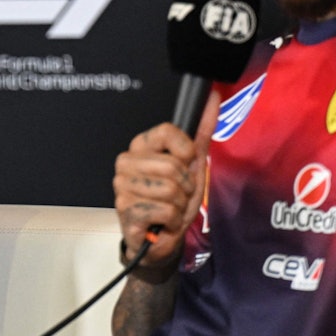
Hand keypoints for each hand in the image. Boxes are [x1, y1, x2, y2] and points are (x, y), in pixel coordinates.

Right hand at [113, 89, 222, 267]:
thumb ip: (201, 130)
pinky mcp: (125, 208)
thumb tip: (213, 97)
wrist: (161, 238)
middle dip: (186, 185)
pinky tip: (163, 221)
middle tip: (178, 194)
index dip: (185, 151)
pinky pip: (166, 209)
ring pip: (171, 188)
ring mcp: (122, 185)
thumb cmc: (173, 199)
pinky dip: (173, 219)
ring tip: (170, 208)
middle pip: (173, 164)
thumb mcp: (193, 164)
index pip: (166, 131)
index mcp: (140, 145)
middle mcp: (126, 161)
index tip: (185, 164)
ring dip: (180, 204)